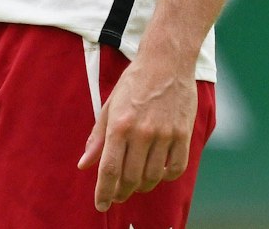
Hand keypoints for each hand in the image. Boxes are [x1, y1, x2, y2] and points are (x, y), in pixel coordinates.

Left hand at [77, 56, 194, 210]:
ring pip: (153, 176)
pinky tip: (158, 174)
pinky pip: (176, 168)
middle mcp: (142, 133)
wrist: (166, 62)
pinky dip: (166, 177)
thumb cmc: (133, 83)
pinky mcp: (183, 134)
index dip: (103, 192)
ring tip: (135, 184)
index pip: (109, 169)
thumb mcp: (109, 107)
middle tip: (117, 196)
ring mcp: (165, 134)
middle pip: (131, 177)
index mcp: (119, 125)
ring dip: (142, 186)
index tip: (100, 206)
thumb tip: (84, 164)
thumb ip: (97, 138)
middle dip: (121, 192)